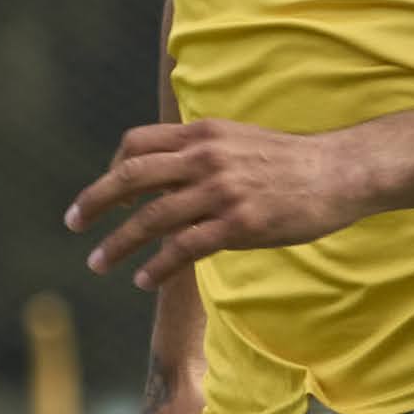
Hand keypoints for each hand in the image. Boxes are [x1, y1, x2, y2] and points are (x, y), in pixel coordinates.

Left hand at [70, 120, 373, 288]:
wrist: (340, 172)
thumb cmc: (291, 163)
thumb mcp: (239, 141)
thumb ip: (202, 152)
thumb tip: (168, 175)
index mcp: (202, 134)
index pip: (136, 143)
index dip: (111, 169)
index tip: (103, 194)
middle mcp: (206, 157)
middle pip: (131, 177)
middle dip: (94, 202)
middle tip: (73, 224)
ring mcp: (221, 191)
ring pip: (151, 218)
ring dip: (117, 243)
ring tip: (98, 263)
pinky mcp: (239, 224)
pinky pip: (184, 248)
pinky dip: (157, 266)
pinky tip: (144, 279)